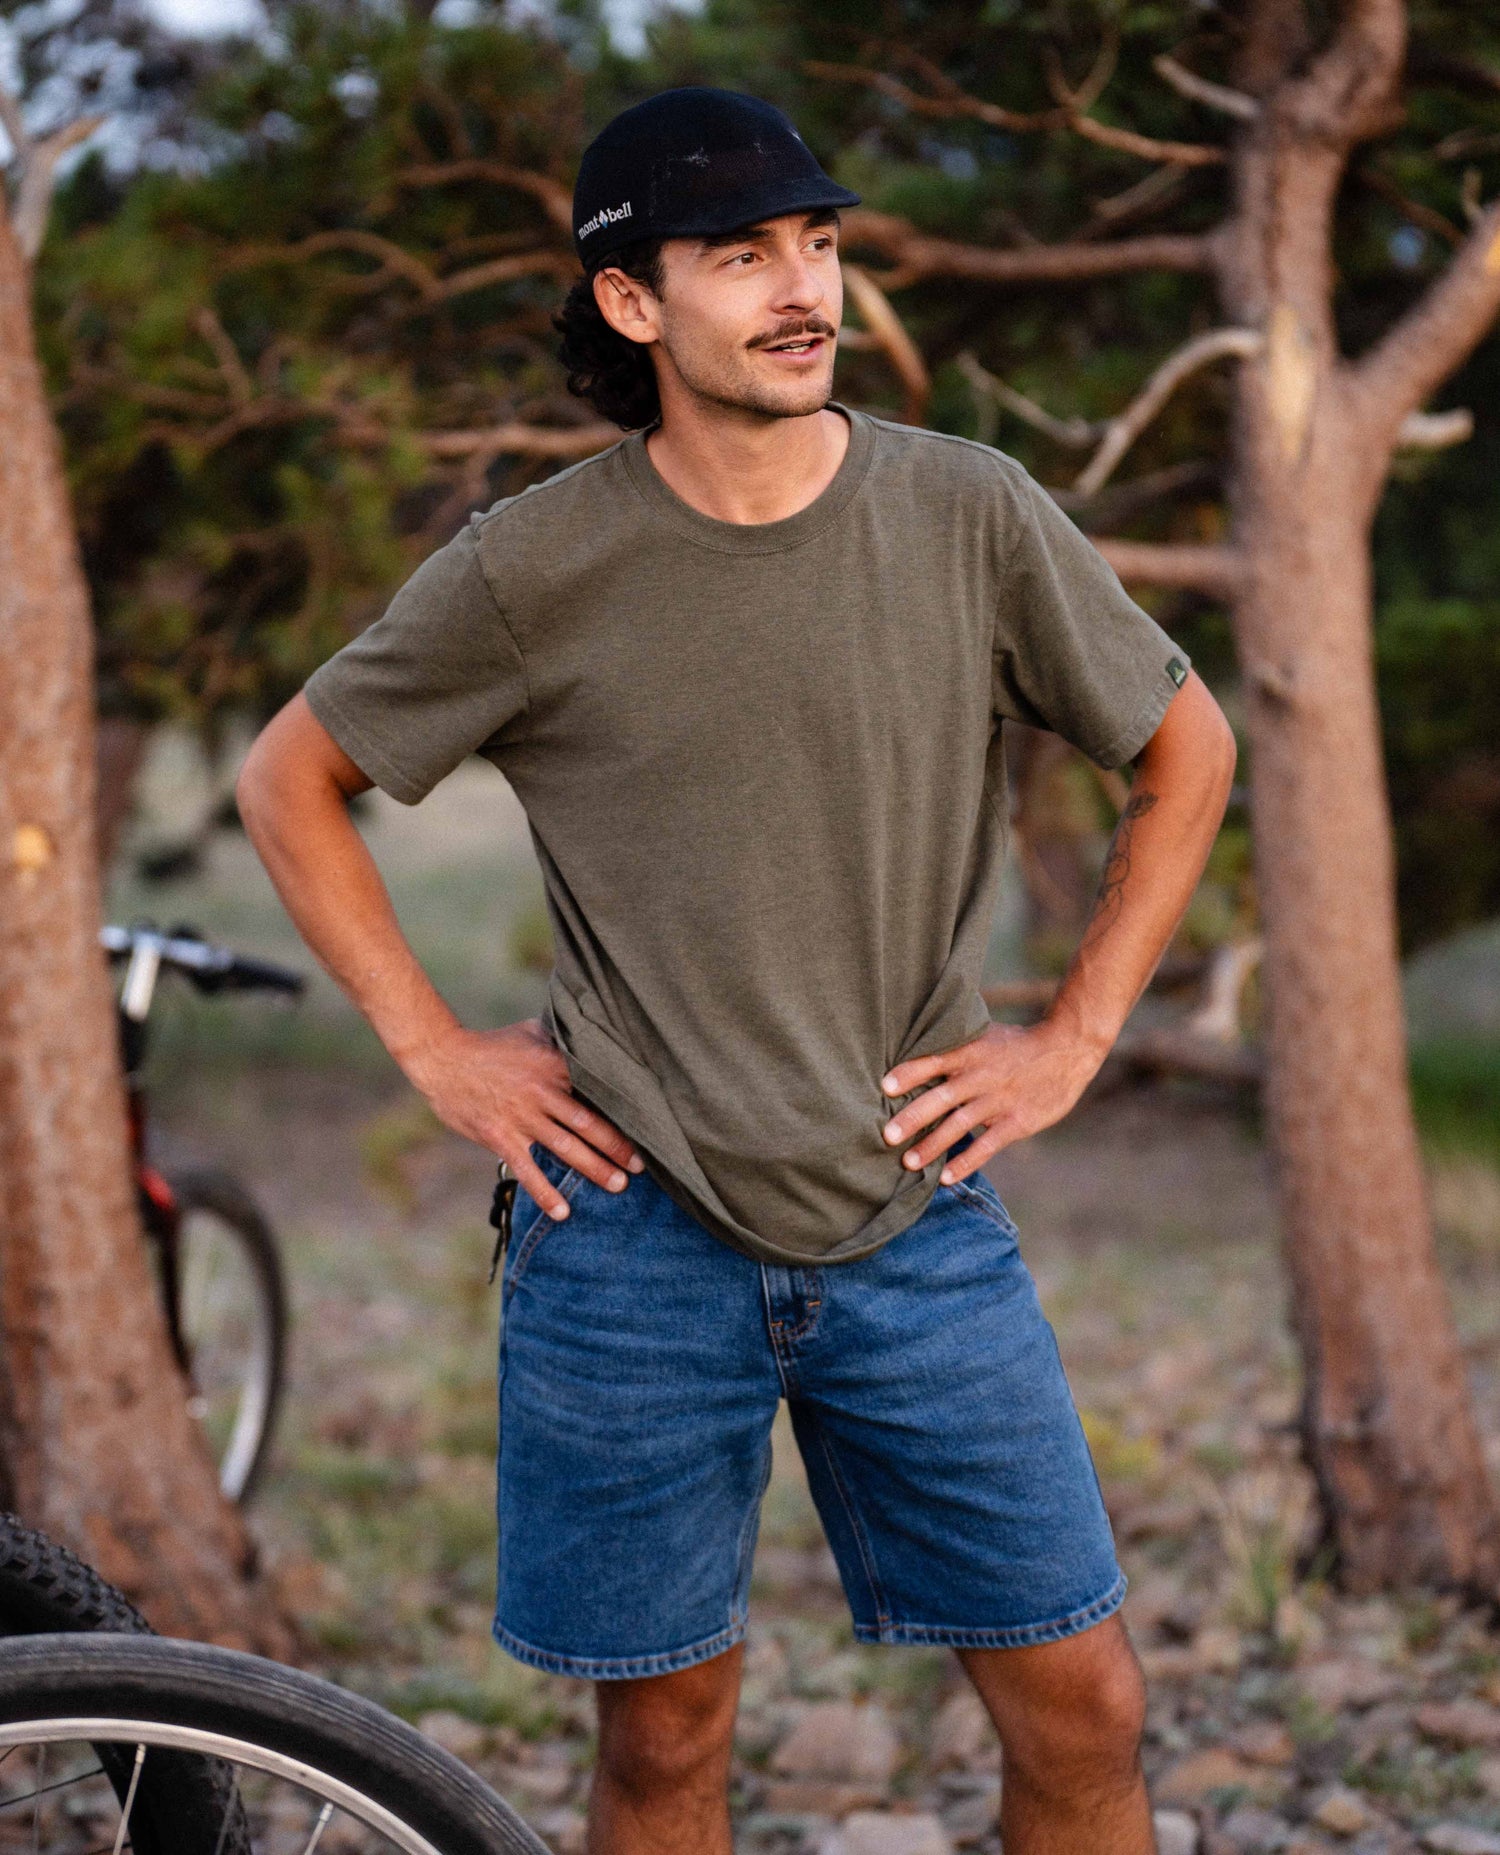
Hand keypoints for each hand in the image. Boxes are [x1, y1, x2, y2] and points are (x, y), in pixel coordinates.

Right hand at [405, 1016, 642, 1220]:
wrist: (443, 1059)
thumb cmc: (491, 1046)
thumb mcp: (531, 1032)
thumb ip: (561, 1038)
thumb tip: (591, 1033)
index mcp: (555, 1066)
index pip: (596, 1091)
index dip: (622, 1110)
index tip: (647, 1125)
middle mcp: (543, 1093)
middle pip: (589, 1124)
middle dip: (618, 1147)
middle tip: (640, 1166)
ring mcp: (522, 1117)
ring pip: (566, 1148)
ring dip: (594, 1168)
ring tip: (617, 1185)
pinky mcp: (501, 1137)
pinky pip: (528, 1169)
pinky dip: (546, 1192)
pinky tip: (563, 1211)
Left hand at [880, 1018, 1107, 1183]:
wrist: (1067, 1049)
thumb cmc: (1016, 1045)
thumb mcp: (985, 1036)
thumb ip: (955, 1048)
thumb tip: (914, 1054)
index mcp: (970, 1052)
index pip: (934, 1061)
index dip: (909, 1073)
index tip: (884, 1087)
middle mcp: (981, 1076)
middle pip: (941, 1098)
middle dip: (912, 1117)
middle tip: (886, 1135)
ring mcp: (999, 1100)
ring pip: (959, 1125)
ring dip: (932, 1145)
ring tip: (908, 1162)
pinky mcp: (1017, 1122)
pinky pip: (987, 1145)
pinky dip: (966, 1162)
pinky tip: (945, 1178)